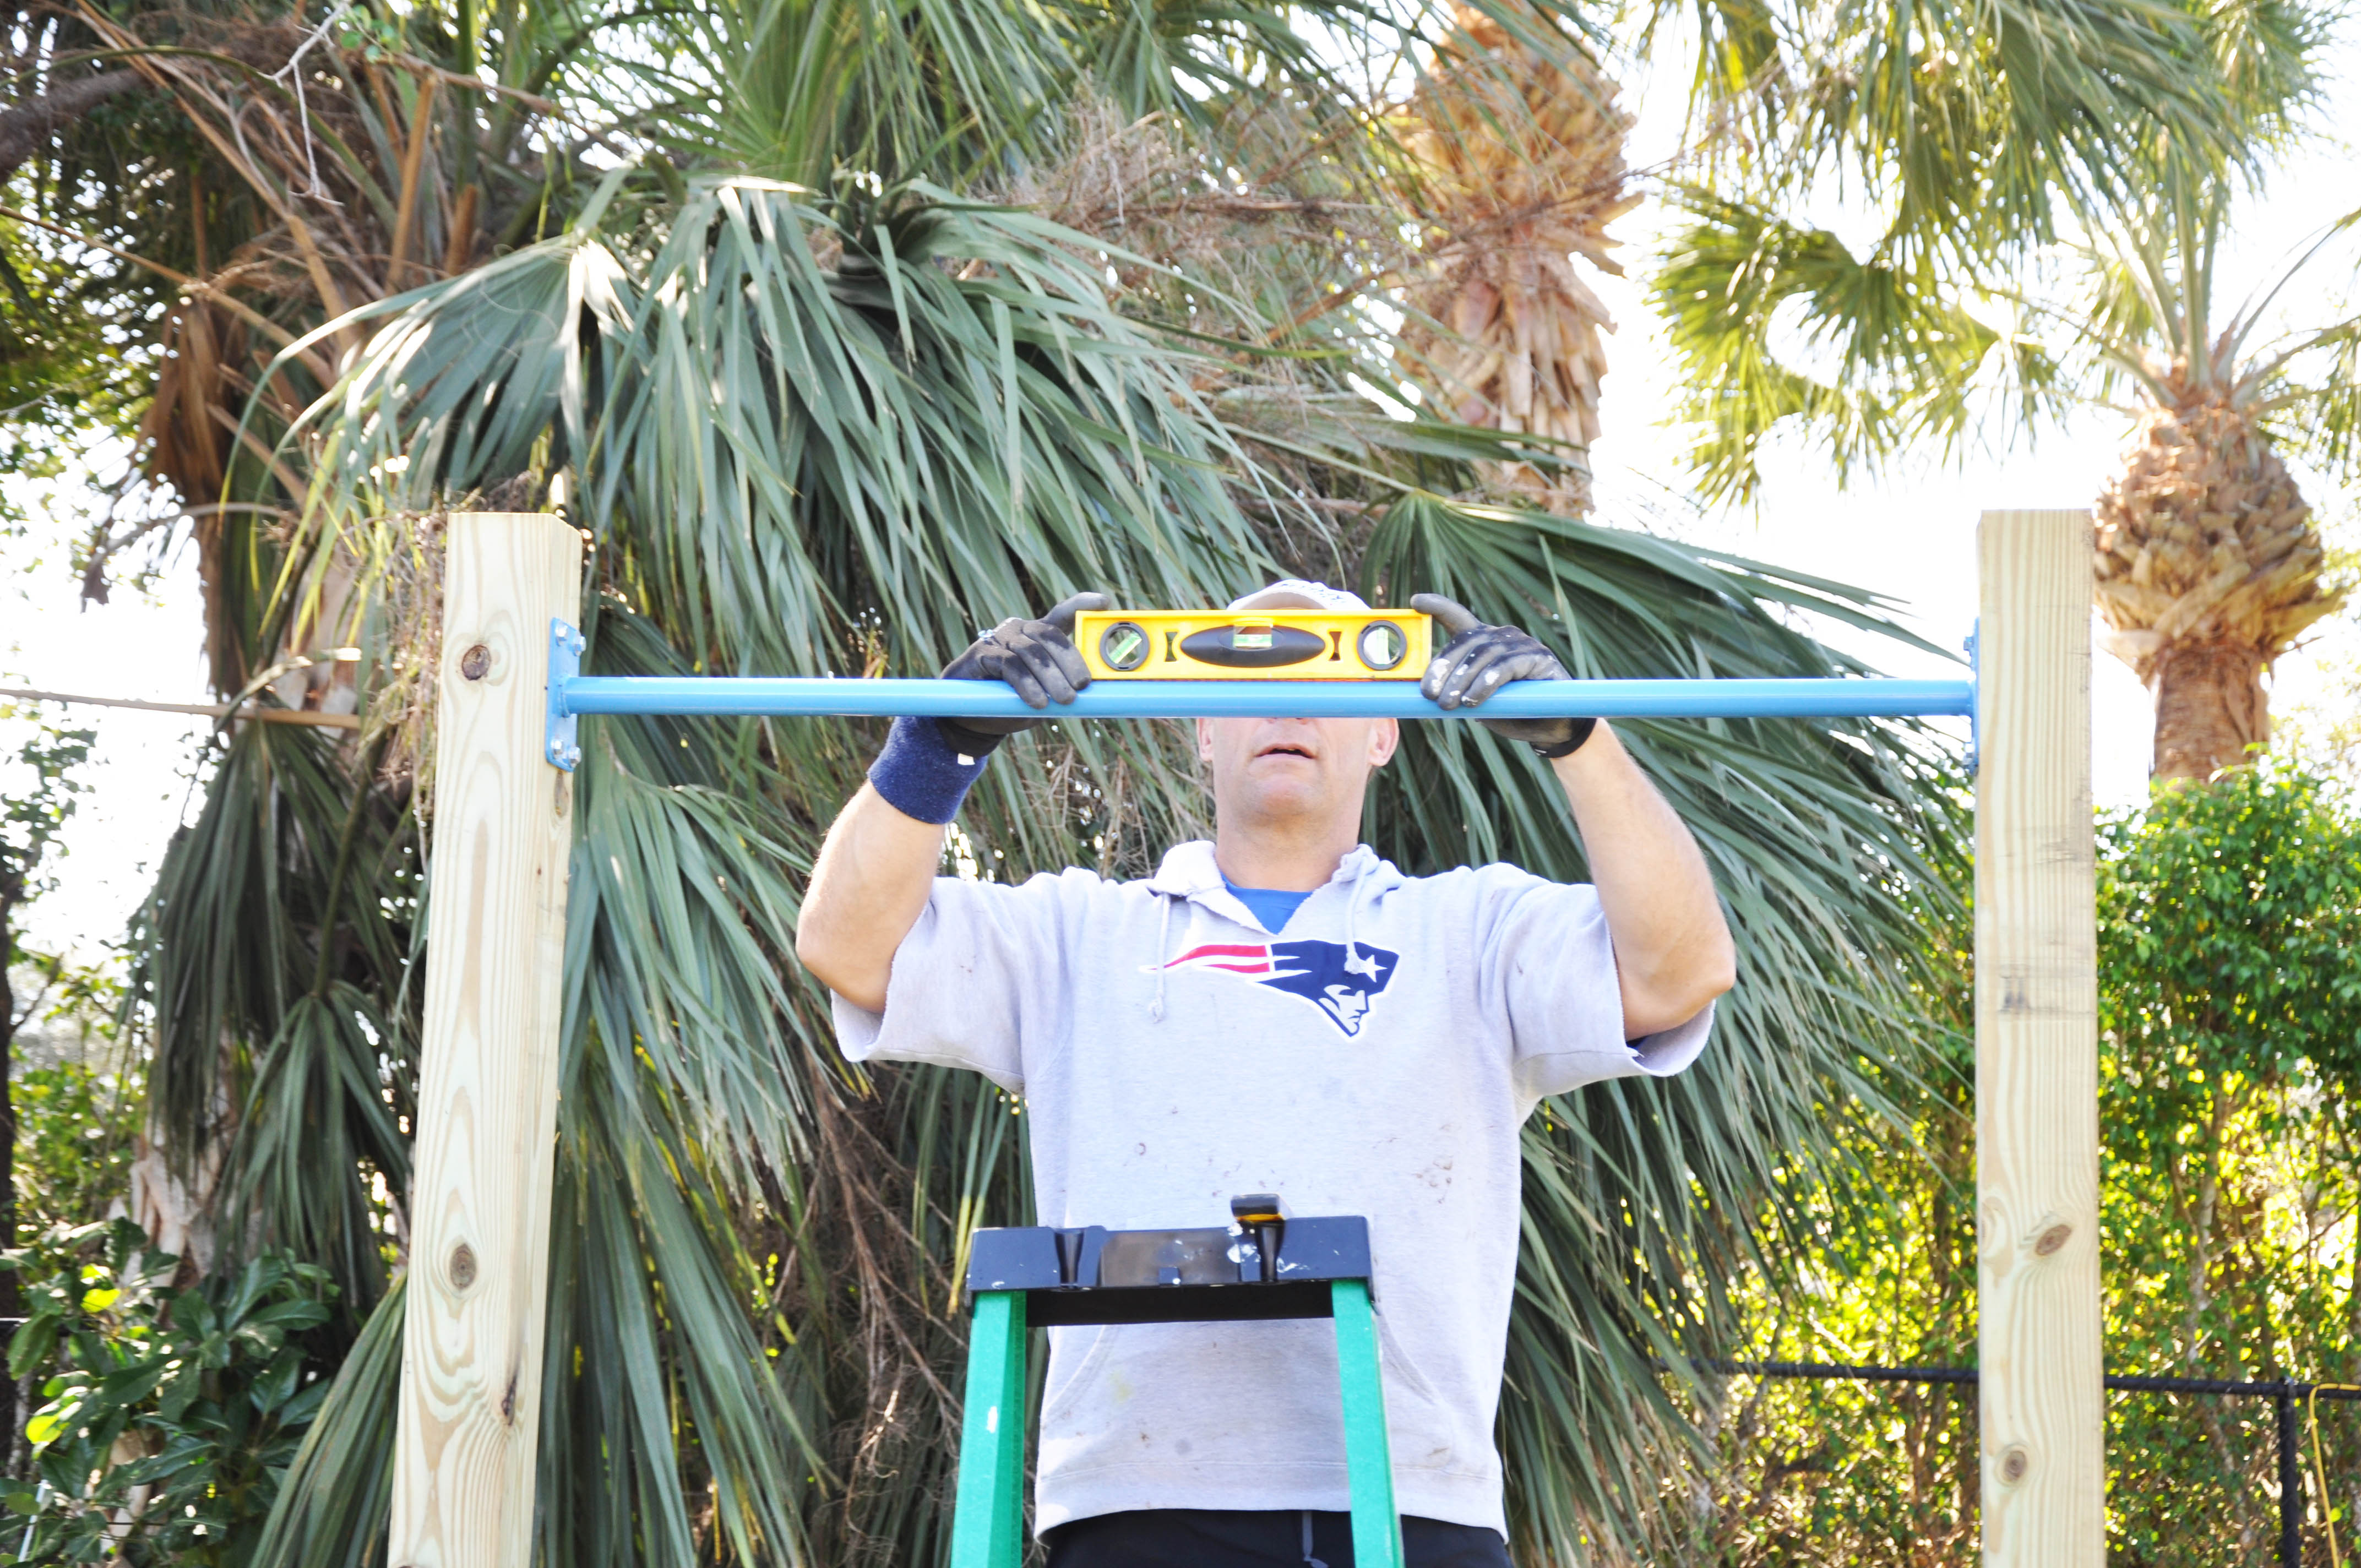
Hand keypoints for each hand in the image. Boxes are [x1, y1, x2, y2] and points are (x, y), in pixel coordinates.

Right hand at [940, 591, 1108, 739]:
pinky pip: (1010, 666)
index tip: (1104, 603)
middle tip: (1083, 685)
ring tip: (1066, 700)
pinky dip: (1027, 685)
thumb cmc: (1014, 701)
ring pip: (1032, 652)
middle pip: (1050, 635)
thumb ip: (1064, 686)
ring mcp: (1000, 639)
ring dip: (1052, 678)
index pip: (1062, 614)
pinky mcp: (982, 654)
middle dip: (1071, 660)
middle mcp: (1020, 630)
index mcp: (1038, 635)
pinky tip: (1037, 702)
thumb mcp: (1045, 693)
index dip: (1081, 604)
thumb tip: (1095, 691)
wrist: (972, 716)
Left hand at [1410, 593, 1591, 755]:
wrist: (1551, 727)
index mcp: (1484, 641)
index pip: (1458, 618)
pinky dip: (1485, 684)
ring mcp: (1522, 644)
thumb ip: (1456, 692)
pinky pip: (1505, 667)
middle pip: (1465, 642)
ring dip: (1461, 680)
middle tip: (1430, 695)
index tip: (1416, 601)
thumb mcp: (1476, 702)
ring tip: (1448, 704)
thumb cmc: (1511, 711)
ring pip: (1483, 655)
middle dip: (1443, 668)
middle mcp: (1502, 636)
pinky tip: (1473, 700)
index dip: (1438, 607)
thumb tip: (1428, 694)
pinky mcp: (1538, 658)